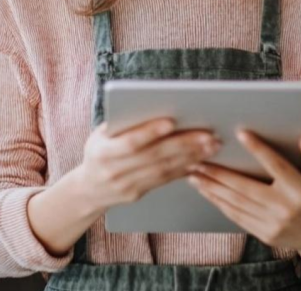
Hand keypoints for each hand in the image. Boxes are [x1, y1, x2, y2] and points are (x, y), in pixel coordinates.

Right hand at [73, 118, 220, 214]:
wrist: (89, 190)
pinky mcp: (139, 194)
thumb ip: (122, 124)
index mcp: (102, 152)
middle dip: (184, 144)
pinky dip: (184, 169)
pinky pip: (165, 180)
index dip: (150, 132)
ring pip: (164, 170)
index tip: (172, 121)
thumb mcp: (99, 136)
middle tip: (208, 134)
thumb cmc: (98, 152)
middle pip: (154, 157)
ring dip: (191, 157)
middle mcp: (114, 171)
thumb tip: (153, 107)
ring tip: (212, 145)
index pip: (130, 142)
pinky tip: (201, 160)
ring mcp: (127, 185)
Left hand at [187, 132, 300, 283]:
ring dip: (213, 189)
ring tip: (195, 176)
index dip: (258, 149)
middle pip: (246, 187)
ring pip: (237, 203)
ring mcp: (273, 224)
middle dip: (219, 174)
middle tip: (198, 160)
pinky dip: (221, 204)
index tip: (241, 134)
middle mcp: (285, 208)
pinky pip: (238, 217)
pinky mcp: (264, 235)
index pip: (276, 165)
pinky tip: (208, 193)